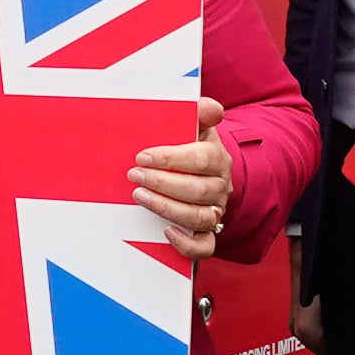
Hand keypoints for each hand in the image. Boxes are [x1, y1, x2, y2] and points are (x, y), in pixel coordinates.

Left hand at [128, 100, 233, 258]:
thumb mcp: (195, 127)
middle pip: (198, 190)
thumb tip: (210, 107)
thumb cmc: (191, 146)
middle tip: (135, 175)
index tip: (143, 156)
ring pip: (199, 217)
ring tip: (139, 197)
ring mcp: (215, 210)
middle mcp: (220, 186)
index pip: (201, 159)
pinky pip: (205, 246)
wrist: (203, 172)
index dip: (171, 158)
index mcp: (217, 158)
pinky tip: (167, 232)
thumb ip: (199, 113)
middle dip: (162, 183)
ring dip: (167, 208)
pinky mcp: (208, 232)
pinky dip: (187, 244)